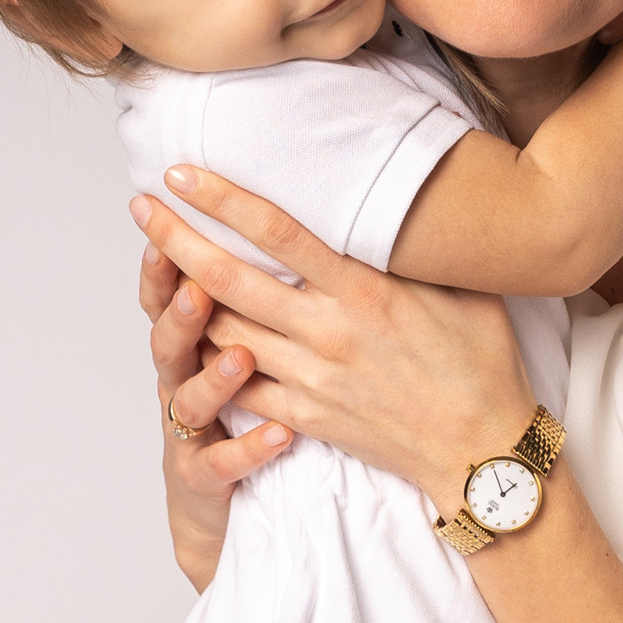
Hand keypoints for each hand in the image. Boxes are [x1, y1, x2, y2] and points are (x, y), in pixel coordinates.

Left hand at [130, 173, 534, 521]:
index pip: (278, 232)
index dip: (224, 198)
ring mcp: (311, 379)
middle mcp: (328, 332)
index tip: (182, 172)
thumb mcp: (462, 286)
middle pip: (229, 280)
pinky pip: (240, 389)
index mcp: (364, 290)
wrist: (481, 450)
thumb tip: (398, 197)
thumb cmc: (481, 362)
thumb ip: (414, 247)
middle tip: (141, 207)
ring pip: (222, 335)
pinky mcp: (306, 417)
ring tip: (156, 266)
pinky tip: (187, 339)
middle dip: (177, 239)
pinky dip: (209, 364)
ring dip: (182, 300)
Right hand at [139, 239, 290, 591]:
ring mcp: (187, 434)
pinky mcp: (203, 480)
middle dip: (179, 312)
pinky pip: (223, 464)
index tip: (169, 224)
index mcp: (191, 348)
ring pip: (189, 402)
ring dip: (214, 378)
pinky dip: (249, 449)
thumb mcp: (240, 351)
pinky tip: (279, 434)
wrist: (221, 509)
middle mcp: (180, 385)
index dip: (164, 265)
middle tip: (195, 283)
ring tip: (241, 357)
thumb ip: (248, 301)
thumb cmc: (241, 412)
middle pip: (170, 342)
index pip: (169, 298)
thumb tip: (280, 235)